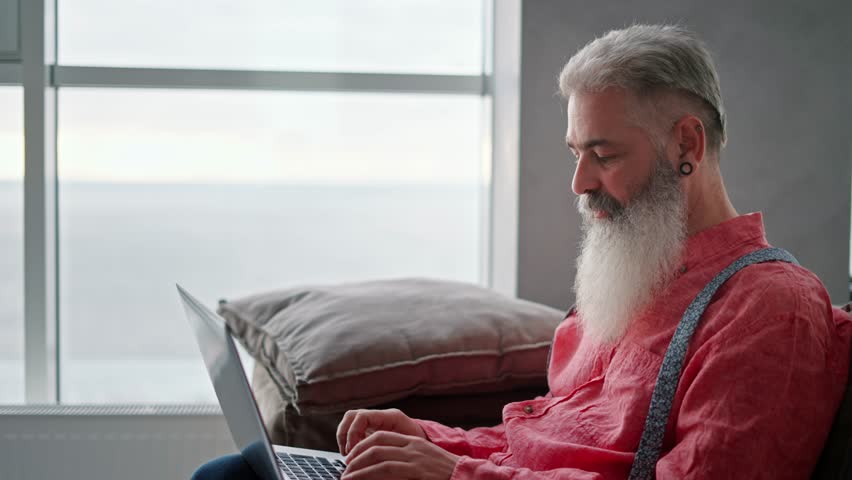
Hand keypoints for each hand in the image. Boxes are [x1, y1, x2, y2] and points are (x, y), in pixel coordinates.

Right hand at [336, 408, 426, 454]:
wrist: (428, 448)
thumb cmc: (420, 449)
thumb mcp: (409, 448)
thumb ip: (393, 451)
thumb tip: (377, 463)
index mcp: (391, 417)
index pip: (362, 417)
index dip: (354, 433)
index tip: (353, 450)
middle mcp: (380, 416)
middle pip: (352, 416)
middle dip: (345, 435)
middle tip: (348, 453)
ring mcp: (374, 422)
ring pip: (349, 421)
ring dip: (344, 437)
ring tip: (348, 454)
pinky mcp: (371, 430)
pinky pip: (353, 430)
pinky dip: (349, 441)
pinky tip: (354, 455)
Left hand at [341, 431, 458, 479]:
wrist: (465, 475)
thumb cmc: (445, 472)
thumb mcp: (424, 461)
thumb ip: (405, 459)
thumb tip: (382, 467)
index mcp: (413, 441)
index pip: (380, 436)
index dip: (361, 446)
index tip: (351, 458)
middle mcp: (412, 446)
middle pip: (375, 444)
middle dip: (356, 456)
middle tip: (345, 469)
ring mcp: (415, 457)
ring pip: (377, 456)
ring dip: (358, 468)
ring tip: (347, 477)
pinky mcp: (417, 470)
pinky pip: (387, 470)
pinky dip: (370, 474)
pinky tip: (360, 479)